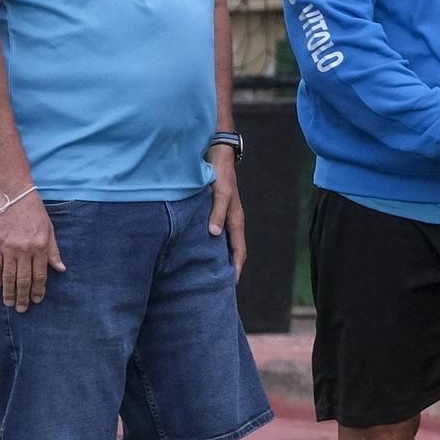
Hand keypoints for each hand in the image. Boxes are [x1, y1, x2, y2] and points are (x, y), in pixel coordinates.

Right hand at [0, 190, 64, 312]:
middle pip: (23, 279)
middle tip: (22, 309)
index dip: (38, 290)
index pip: (39, 275)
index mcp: (40, 247)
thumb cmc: (35, 212)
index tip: (37, 300)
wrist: (13, 195)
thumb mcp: (50, 230)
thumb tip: (61, 269)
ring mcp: (8, 248)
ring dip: (8, 292)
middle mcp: (24, 250)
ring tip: (9, 303)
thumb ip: (54, 251)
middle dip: (23, 296)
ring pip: (8, 276)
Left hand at [207, 148, 247, 276]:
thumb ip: (217, 213)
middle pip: (232, 251)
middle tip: (218, 285)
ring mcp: (223, 217)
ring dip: (218, 258)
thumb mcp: (221, 193)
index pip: (239, 252)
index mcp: (236, 221)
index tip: (230, 286)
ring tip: (208, 273)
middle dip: (228, 268)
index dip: (236, 269)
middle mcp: (231, 221)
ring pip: (223, 243)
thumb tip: (213, 234)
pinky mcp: (214, 211)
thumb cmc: (221, 174)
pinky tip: (200, 250)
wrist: (218, 154)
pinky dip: (210, 246)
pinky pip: (214, 234)